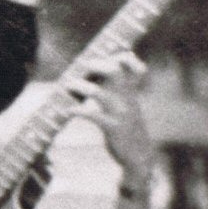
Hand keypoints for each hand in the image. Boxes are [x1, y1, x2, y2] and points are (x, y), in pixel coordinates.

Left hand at [64, 51, 155, 184]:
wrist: (139, 155)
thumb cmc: (128, 128)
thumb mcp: (127, 106)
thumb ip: (118, 90)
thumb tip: (97, 76)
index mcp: (132, 92)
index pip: (134, 67)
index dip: (124, 57)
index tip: (107, 53)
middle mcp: (128, 98)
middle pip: (115, 71)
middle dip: (97, 64)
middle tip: (83, 65)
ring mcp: (121, 113)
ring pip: (99, 93)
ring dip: (80, 86)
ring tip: (68, 85)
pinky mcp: (113, 128)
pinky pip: (93, 116)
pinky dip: (78, 111)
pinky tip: (68, 110)